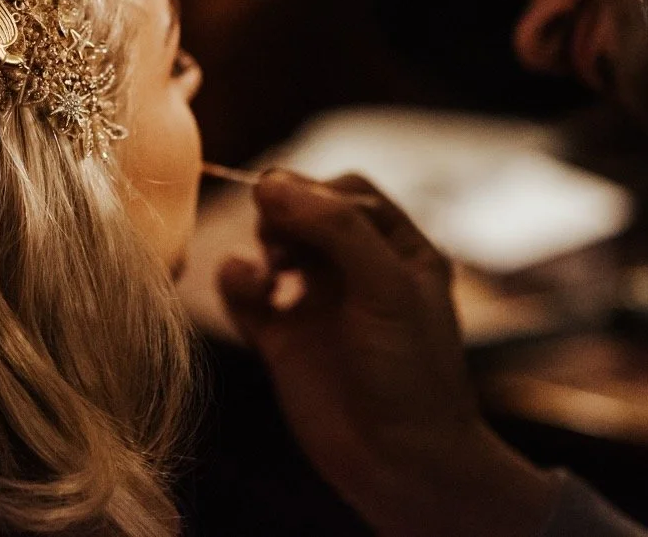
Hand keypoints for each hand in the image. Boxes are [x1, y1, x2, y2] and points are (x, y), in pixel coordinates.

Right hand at [218, 170, 557, 536]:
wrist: (402, 465)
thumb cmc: (412, 375)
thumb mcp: (387, 287)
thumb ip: (334, 229)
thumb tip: (269, 183)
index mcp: (397, 251)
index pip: (348, 193)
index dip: (316, 191)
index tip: (291, 206)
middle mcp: (355, 272)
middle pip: (303, 212)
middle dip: (283, 214)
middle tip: (279, 240)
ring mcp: (316, 304)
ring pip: (272, 247)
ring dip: (260, 245)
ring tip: (270, 273)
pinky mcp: (281, 339)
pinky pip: (245, 294)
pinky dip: (236, 281)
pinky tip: (248, 289)